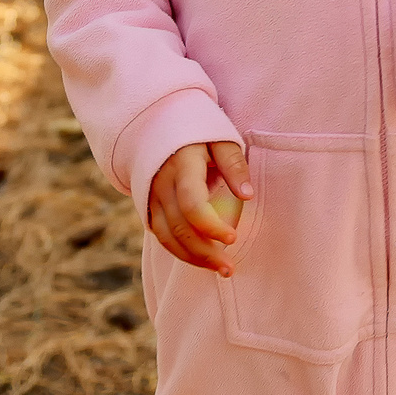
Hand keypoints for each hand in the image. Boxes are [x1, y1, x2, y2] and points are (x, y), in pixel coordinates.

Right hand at [147, 141, 251, 275]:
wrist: (158, 124)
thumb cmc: (199, 131)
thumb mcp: (221, 137)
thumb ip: (234, 164)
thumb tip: (247, 194)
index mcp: (181, 163)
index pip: (191, 203)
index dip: (210, 225)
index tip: (233, 239)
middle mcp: (161, 183)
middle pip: (179, 227)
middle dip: (205, 252)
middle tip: (230, 268)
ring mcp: (151, 196)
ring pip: (167, 237)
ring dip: (193, 258)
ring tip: (221, 270)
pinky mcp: (148, 206)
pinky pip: (161, 236)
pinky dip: (180, 251)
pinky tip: (201, 259)